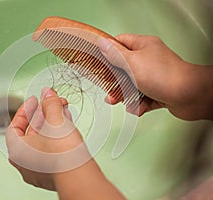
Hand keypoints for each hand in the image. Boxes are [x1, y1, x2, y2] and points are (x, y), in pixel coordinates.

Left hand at [6, 87, 82, 189]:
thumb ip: (50, 104)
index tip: (34, 101)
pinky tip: (66, 123)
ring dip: (52, 123)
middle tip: (51, 102)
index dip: (24, 110)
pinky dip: (57, 135)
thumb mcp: (55, 121)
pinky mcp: (54, 172)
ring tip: (62, 110)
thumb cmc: (63, 155)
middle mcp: (25, 163)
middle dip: (43, 114)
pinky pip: (51, 149)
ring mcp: (39, 169)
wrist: (80, 177)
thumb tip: (48, 94)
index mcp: (17, 151)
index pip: (15, 126)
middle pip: (31, 132)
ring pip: (43, 140)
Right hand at [98, 34, 212, 119]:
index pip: (121, 42)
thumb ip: (115, 54)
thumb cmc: (163, 76)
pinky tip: (138, 107)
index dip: (109, 51)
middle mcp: (149, 59)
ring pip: (132, 85)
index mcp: (143, 46)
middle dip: (115, 80)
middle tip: (108, 88)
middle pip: (124, 68)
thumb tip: (102, 43)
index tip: (99, 60)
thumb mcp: (132, 62)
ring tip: (119, 102)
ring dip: (125, 95)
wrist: (189, 96)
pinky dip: (139, 104)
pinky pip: (143, 97)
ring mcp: (154, 76)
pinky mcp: (159, 91)